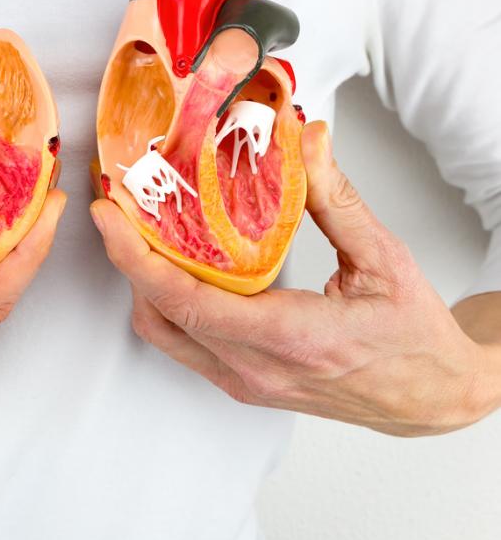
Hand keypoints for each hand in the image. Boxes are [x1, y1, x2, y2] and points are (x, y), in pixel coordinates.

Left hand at [91, 120, 499, 435]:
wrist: (430, 399)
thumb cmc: (414, 339)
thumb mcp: (384, 260)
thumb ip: (336, 198)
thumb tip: (306, 140)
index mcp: (290, 339)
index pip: (187, 301)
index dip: (136, 257)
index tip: (110, 215)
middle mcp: (255, 368)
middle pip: (159, 314)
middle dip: (125, 259)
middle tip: (116, 207)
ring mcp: (244, 381)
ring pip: (163, 333)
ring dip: (141, 282)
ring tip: (138, 230)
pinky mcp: (242, 382)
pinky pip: (183, 342)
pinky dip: (165, 301)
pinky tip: (174, 263)